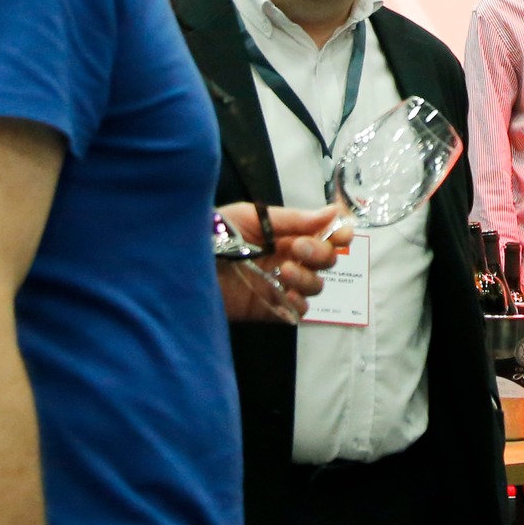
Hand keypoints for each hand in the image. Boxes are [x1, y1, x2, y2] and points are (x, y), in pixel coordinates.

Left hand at [217, 202, 349, 323]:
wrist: (183, 264)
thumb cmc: (215, 232)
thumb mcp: (253, 217)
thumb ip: (293, 218)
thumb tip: (332, 212)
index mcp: (286, 234)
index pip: (325, 234)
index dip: (338, 234)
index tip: (340, 233)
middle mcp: (288, 258)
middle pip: (326, 261)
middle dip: (320, 254)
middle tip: (297, 248)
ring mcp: (280, 284)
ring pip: (316, 286)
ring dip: (308, 278)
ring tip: (284, 270)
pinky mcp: (269, 308)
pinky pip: (299, 312)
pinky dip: (299, 304)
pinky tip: (285, 294)